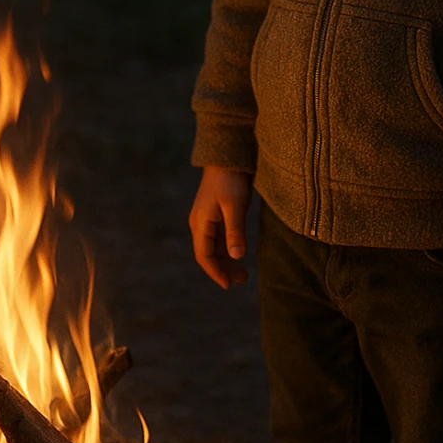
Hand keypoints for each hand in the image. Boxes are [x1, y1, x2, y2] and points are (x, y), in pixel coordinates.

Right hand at [189, 167, 252, 288]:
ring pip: (213, 248)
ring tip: (243, 274)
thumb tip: (237, 257)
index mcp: (200, 223)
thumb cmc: (231, 179)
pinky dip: (227, 250)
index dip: (216, 272)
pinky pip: (218, 239)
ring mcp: (206, 220)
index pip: (204, 256)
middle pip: (208, 255)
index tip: (228, 285)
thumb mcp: (235, 206)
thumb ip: (235, 231)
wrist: (228, 157)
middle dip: (223, 270)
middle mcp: (200, 224)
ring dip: (226, 261)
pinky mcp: (215, 215)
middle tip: (242, 280)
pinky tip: (238, 255)